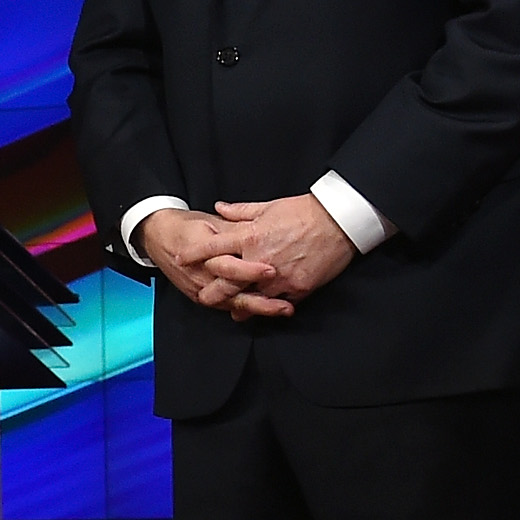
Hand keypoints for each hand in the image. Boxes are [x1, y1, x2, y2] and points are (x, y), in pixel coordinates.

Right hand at [137, 207, 286, 316]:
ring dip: (258, 309)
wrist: (157, 237)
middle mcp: (200, 276)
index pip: (228, 267)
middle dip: (260, 301)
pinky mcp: (201, 297)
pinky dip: (247, 309)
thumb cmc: (186, 227)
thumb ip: (235, 230)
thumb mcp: (211, 222)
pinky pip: (227, 306)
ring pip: (232, 304)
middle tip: (285, 304)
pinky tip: (266, 309)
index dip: (250, 271)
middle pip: (232, 294)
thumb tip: (261, 230)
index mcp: (202, 254)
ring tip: (283, 310)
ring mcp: (200, 290)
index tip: (272, 272)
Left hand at [207, 194, 359, 318]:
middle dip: (212, 291)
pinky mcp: (297, 288)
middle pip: (226, 282)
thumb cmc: (303, 211)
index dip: (194, 254)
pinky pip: (278, 303)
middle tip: (203, 297)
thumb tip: (218, 207)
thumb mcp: (268, 207)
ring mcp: (278, 277)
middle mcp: (259, 259)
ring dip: (240, 305)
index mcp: (250, 236)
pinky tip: (264, 311)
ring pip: (250, 298)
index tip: (180, 258)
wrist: (339, 221)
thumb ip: (240, 212)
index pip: (213, 247)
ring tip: (233, 312)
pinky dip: (270, 307)